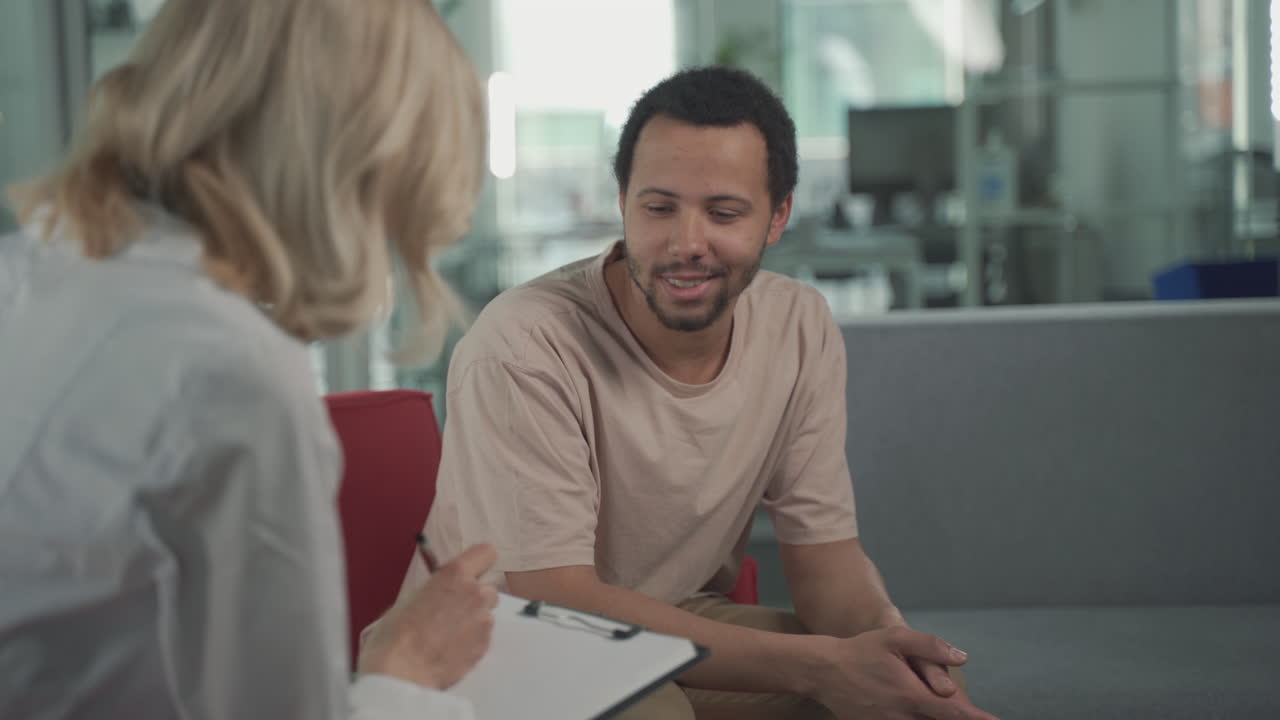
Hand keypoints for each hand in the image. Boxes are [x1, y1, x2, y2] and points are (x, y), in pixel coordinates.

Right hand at [357, 544, 498, 689]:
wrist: (402, 672)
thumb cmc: (396, 634)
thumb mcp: (410, 598)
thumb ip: (436, 590)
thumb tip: (441, 593)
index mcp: (454, 574)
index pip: (485, 553)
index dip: (478, 564)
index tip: (470, 572)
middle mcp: (475, 593)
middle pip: (488, 588)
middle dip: (475, 598)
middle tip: (453, 612)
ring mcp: (483, 620)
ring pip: (486, 615)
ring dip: (474, 621)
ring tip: (448, 636)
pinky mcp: (485, 646)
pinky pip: (483, 638)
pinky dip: (472, 642)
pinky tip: (451, 650)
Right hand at [811, 626, 1000, 719]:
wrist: (823, 671)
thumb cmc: (861, 651)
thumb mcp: (895, 637)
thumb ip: (930, 645)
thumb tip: (962, 658)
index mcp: (911, 695)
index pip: (954, 714)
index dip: (976, 718)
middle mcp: (902, 716)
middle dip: (955, 717)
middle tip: (965, 708)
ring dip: (932, 717)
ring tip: (927, 700)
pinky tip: (914, 711)